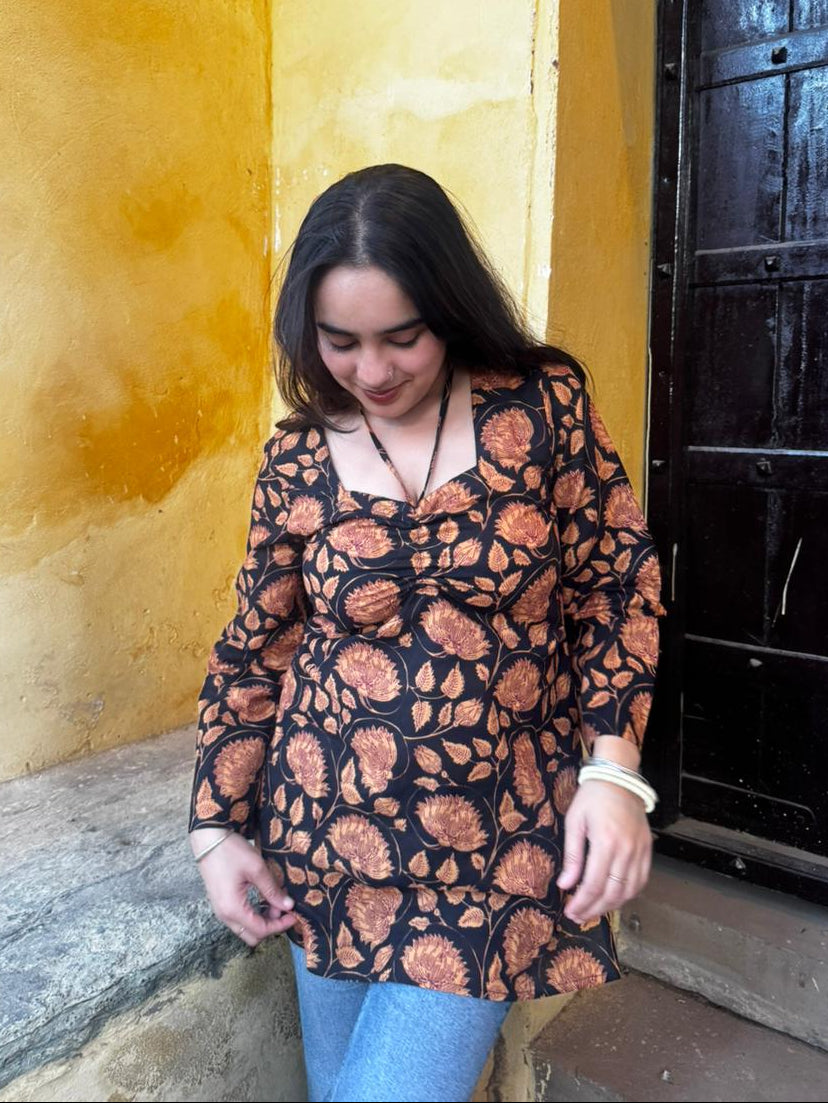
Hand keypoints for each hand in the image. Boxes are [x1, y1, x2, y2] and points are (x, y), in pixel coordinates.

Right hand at [191, 828, 296, 946]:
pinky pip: (239, 918)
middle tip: (283, 908)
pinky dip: (254, 914)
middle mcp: (224, 915)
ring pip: (245, 928)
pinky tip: (263, 898)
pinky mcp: (221, 903)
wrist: (209, 839)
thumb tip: (288, 906)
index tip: (294, 915)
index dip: (280, 926)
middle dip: (271, 926)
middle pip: (252, 936)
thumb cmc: (231, 851)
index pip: (260, 930)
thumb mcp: (256, 869)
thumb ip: (272, 890)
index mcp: (233, 909)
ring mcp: (221, 910)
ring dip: (262, 920)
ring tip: (274, 900)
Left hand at [555, 780, 652, 924]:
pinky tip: (614, 898)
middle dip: (594, 909)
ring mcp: (640, 851)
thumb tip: (565, 885)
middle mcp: (627, 850)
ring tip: (594, 910)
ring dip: (611, 906)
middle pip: (612, 893)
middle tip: (578, 915)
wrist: (619, 778)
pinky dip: (629, 894)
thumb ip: (572, 855)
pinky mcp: (647, 849)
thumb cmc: (592, 797)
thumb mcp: (574, 822)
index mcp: (606, 842)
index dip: (582, 903)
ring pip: (629, 891)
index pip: (594, 885)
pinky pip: (642, 880)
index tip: (570, 911)